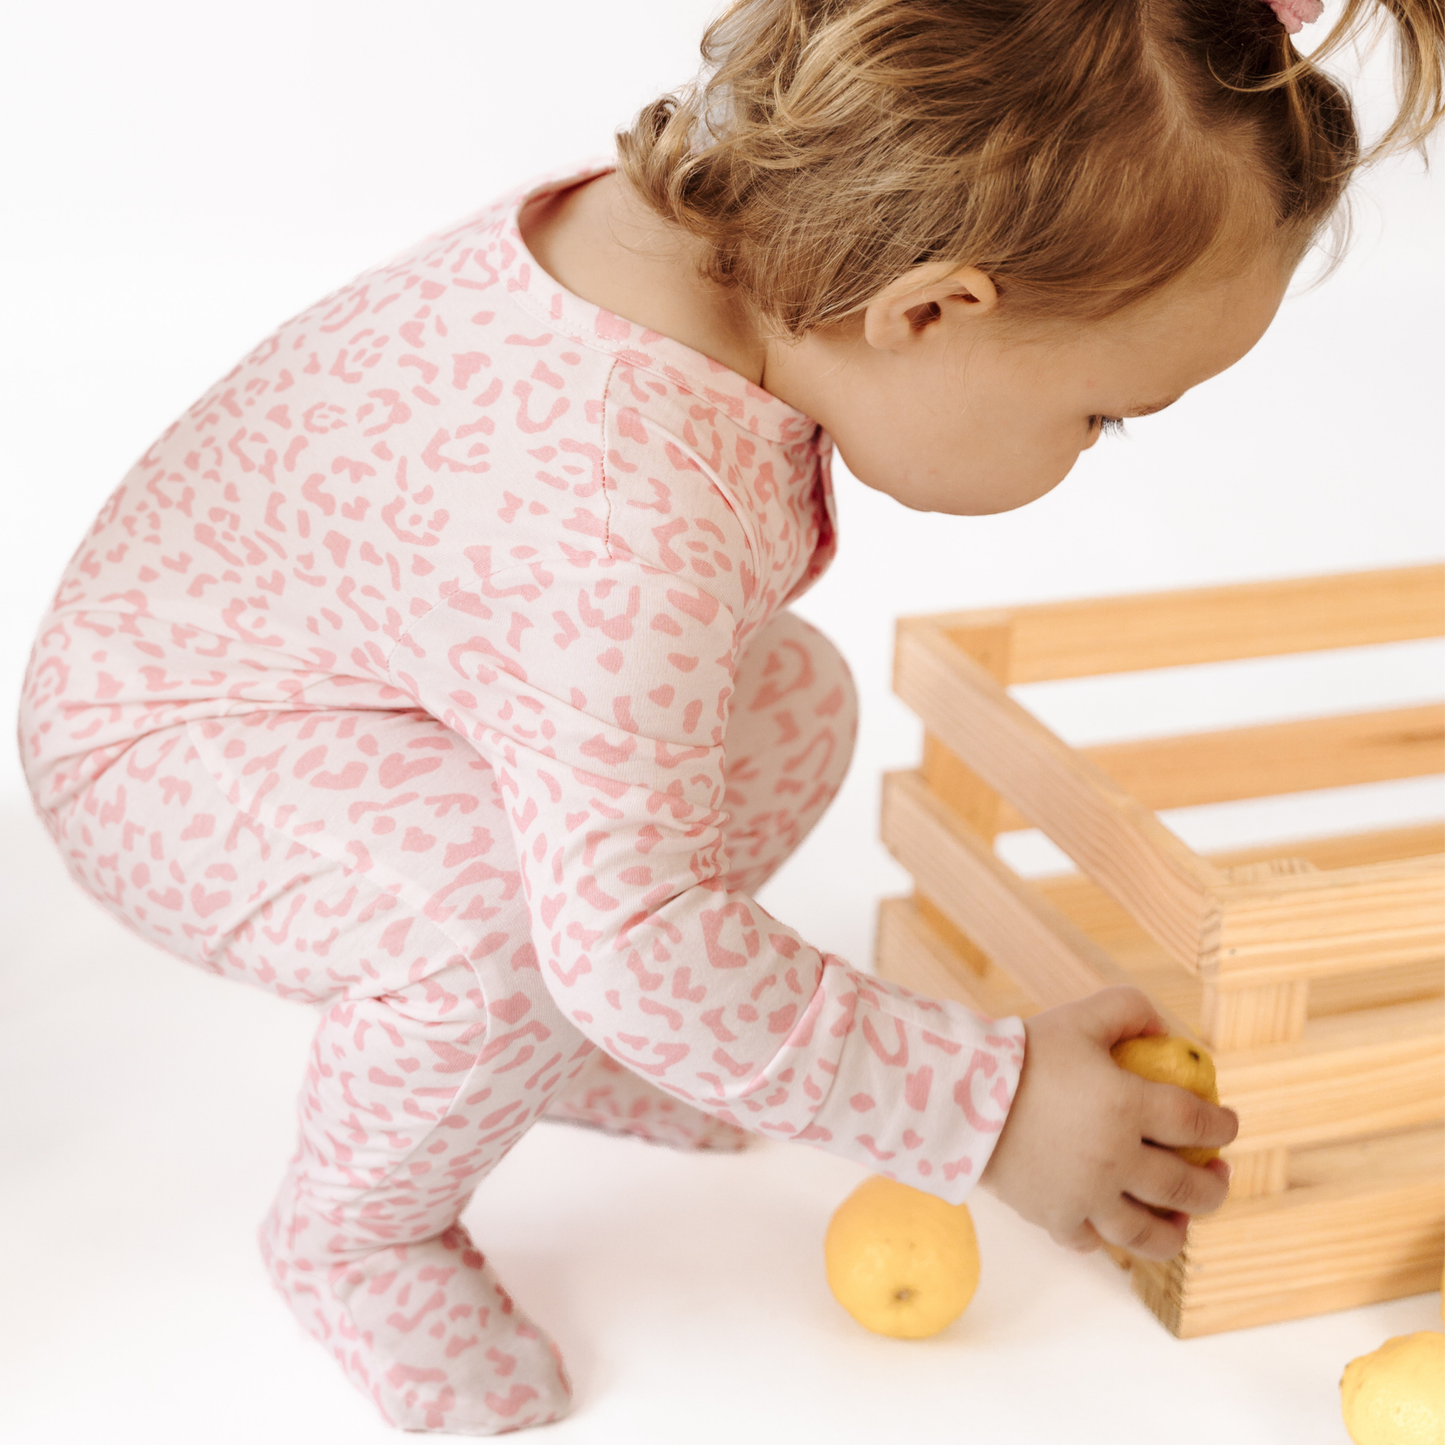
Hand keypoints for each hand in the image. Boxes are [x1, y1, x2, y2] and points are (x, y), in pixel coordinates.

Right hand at [978, 985, 1238, 1261]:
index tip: (1227, 1124)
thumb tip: (1165, 1029)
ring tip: (1181, 1218)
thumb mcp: (1080, 1016)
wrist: (958, 1093)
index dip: (1223, 1126)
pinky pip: (1092, 1240)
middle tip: (1219, 1175)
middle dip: (1215, 1186)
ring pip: (1149, 1234)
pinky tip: (1112, 1222)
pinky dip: (1107, 1236)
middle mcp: (1116, 1160)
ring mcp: (1086, 1196)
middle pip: (1187, 1187)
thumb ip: (1129, 1010)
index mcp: (1127, 1107)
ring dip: (1176, 1228)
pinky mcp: (1054, 1217)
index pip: (1198, 1124)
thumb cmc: (1022, 1052)